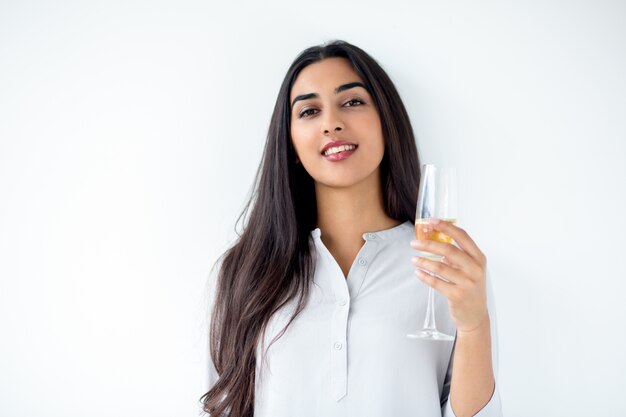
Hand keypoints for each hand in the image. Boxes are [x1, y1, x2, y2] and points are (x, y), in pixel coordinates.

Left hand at [410, 218, 488, 333]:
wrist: (476, 315)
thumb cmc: (470, 288)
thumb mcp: (470, 269)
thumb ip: (457, 255)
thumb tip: (434, 239)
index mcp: (478, 258)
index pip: (462, 236)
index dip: (446, 227)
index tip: (431, 221)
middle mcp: (475, 269)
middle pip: (448, 249)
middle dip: (428, 244)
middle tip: (414, 243)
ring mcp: (467, 283)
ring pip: (440, 266)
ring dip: (423, 261)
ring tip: (414, 259)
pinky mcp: (457, 295)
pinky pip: (436, 282)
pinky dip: (424, 276)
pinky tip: (418, 272)